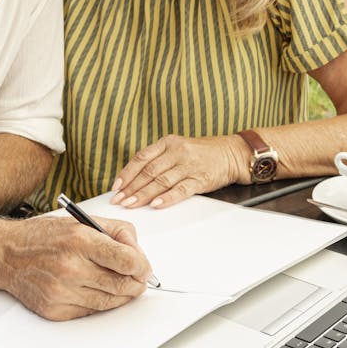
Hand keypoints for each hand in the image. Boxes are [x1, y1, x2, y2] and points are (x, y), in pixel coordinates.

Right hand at [0, 216, 150, 320]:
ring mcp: (62, 291)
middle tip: (139, 278)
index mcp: (80, 240)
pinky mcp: (56, 309)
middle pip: (121, 285)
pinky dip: (99, 302)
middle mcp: (71, 267)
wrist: (6, 254)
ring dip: (121, 294)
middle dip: (136, 282)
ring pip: (109, 301)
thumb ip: (115, 231)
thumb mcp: (81, 220)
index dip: (142, 266)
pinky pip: (90, 311)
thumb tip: (137, 250)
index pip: (126, 261)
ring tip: (121, 284)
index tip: (144, 267)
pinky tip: (96, 290)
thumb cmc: (43, 236)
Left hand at [111, 135, 249, 208]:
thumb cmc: (201, 154)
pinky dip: (167, 198)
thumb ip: (158, 160)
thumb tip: (133, 180)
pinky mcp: (200, 179)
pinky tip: (156, 204)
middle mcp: (177, 152)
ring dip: (143, 195)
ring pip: (161, 181)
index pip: (142, 158)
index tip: (116, 186)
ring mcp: (188, 165)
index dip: (127, 173)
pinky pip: (180, 190)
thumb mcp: (177, 149)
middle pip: (148, 171)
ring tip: (131, 204)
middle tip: (119, 200)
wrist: (231, 153)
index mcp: (167, 143)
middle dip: (131, 188)